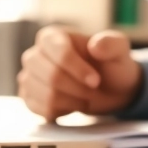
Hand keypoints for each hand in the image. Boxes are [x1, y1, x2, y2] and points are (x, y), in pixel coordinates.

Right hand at [18, 26, 143, 120]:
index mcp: (53, 36)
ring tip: (84, 96)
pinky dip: (62, 111)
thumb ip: (112, 43)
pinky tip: (71, 104)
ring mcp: (29, 76)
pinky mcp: (29, 97)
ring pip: (46, 95)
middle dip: (78, 88)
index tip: (96, 81)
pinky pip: (41, 109)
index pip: (59, 52)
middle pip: (51, 76)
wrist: (108, 89)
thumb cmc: (110, 65)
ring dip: (72, 101)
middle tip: (93, 90)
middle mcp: (35, 54)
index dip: (78, 69)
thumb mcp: (119, 51)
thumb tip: (95, 45)